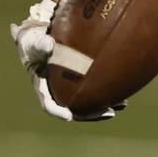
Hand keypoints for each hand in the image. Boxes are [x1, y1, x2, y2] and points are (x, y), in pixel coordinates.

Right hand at [10, 0, 125, 121]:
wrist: (41, 39)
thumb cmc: (36, 41)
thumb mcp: (34, 42)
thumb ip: (40, 44)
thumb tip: (47, 44)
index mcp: (43, 87)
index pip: (49, 104)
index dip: (58, 112)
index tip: (68, 117)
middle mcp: (58, 92)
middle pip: (74, 109)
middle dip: (91, 114)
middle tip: (108, 113)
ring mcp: (70, 89)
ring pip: (87, 104)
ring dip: (104, 106)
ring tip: (122, 104)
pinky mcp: (81, 83)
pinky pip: (94, 94)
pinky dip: (107, 95)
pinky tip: (123, 95)